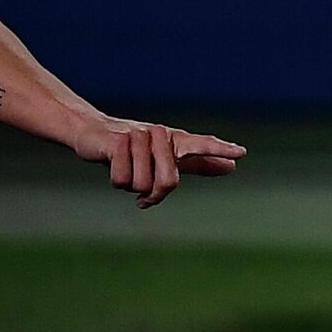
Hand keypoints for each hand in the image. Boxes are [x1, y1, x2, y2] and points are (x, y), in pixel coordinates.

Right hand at [71, 116, 246, 209]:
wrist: (91, 132)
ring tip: (125, 168)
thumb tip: (231, 168)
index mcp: (175, 140)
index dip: (217, 150)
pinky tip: (113, 165)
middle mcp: (160, 136)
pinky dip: (117, 178)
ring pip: (142, 185)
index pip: (199, 145)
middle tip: (144, 199)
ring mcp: (139, 138)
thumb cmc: (131, 147)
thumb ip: (198, 163)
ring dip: (131, 184)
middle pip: (168, 182)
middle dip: (155, 194)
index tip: (240, 153)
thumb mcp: (166, 156)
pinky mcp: (118, 142)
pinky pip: (123, 180)